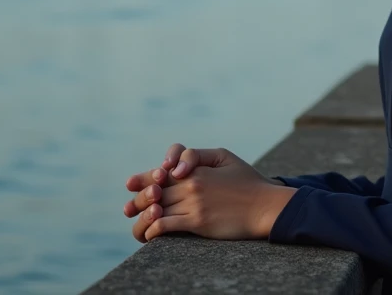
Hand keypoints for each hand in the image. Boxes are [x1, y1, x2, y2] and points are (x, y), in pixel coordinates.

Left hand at [123, 145, 295, 242]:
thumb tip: (178, 162)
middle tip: (127, 209)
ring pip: (156, 209)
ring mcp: (193, 203)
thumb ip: (199, 155)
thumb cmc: (247, 181)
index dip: (144, 178)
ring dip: (142, 217)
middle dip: (138, 199)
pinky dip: (153, 230)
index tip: (130, 185)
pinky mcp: (197, 222)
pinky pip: (166, 225)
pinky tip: (149, 235)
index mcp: (196, 168)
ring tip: (137, 225)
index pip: (162, 171)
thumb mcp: (225, 157)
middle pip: (155, 190)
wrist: (265, 206)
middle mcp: (191, 183)